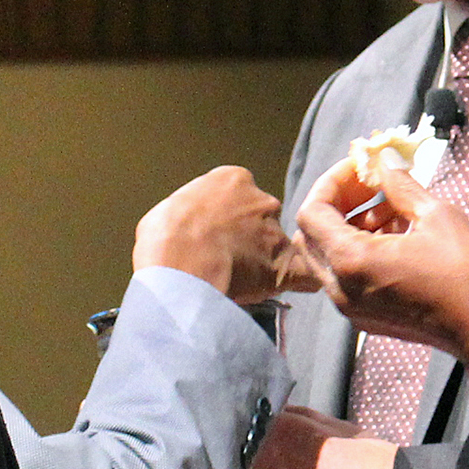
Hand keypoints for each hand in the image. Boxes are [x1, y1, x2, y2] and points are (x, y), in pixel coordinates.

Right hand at [134, 165, 320, 305]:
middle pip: (263, 218)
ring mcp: (276, 232)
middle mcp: (262, 200)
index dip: (230, 216)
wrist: (179, 265)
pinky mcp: (285, 265)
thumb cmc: (165, 237)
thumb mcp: (172, 209)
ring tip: (240, 282)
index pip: (240, 194)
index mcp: (233, 179)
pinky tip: (297, 289)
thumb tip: (193, 227)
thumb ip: (194, 212)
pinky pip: (303, 274)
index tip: (218, 233)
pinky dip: (302, 282)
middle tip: (229, 259)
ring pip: (278, 246)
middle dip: (251, 236)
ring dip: (265, 261)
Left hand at [295, 159, 468, 400]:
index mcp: (351, 261)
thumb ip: (400, 185)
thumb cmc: (467, 274)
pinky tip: (397, 236)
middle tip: (373, 185)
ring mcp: (350, 307)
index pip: (311, 212)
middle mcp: (340, 288)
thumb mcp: (436, 216)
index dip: (332, 182)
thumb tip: (384, 159)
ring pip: (328, 255)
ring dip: (351, 225)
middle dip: (338, 203)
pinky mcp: (365, 316)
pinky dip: (360, 249)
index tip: (363, 168)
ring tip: (394, 210)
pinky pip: (345, 275)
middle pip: (312, 234)